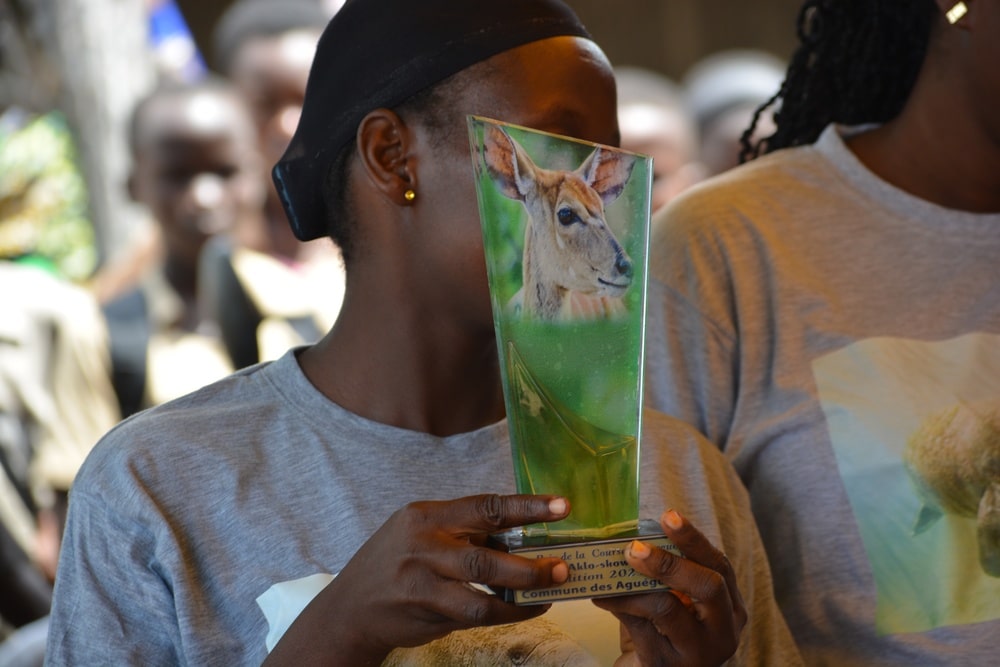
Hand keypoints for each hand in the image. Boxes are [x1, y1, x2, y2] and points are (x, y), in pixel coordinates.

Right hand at [264, 494, 570, 665]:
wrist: (351, 608)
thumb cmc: (396, 562)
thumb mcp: (420, 532)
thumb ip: (461, 532)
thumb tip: (520, 535)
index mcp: (427, 515)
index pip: (484, 506)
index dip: (526, 506)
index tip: (561, 506)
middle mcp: (422, 545)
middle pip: (485, 555)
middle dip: (530, 564)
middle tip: (561, 567)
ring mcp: (421, 582)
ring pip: (481, 593)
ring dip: (521, 595)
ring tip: (549, 592)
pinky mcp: (425, 612)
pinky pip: (473, 615)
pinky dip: (504, 613)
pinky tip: (523, 609)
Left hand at [593, 510, 746, 666]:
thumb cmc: (668, 631)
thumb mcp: (680, 601)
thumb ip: (669, 573)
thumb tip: (634, 535)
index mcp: (730, 606)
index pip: (719, 564)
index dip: (694, 538)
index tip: (669, 515)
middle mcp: (723, 631)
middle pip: (708, 586)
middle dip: (670, 562)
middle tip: (636, 548)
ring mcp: (698, 652)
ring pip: (669, 610)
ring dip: (634, 585)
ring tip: (612, 570)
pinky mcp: (668, 665)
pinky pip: (639, 628)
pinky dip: (618, 606)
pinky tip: (601, 596)